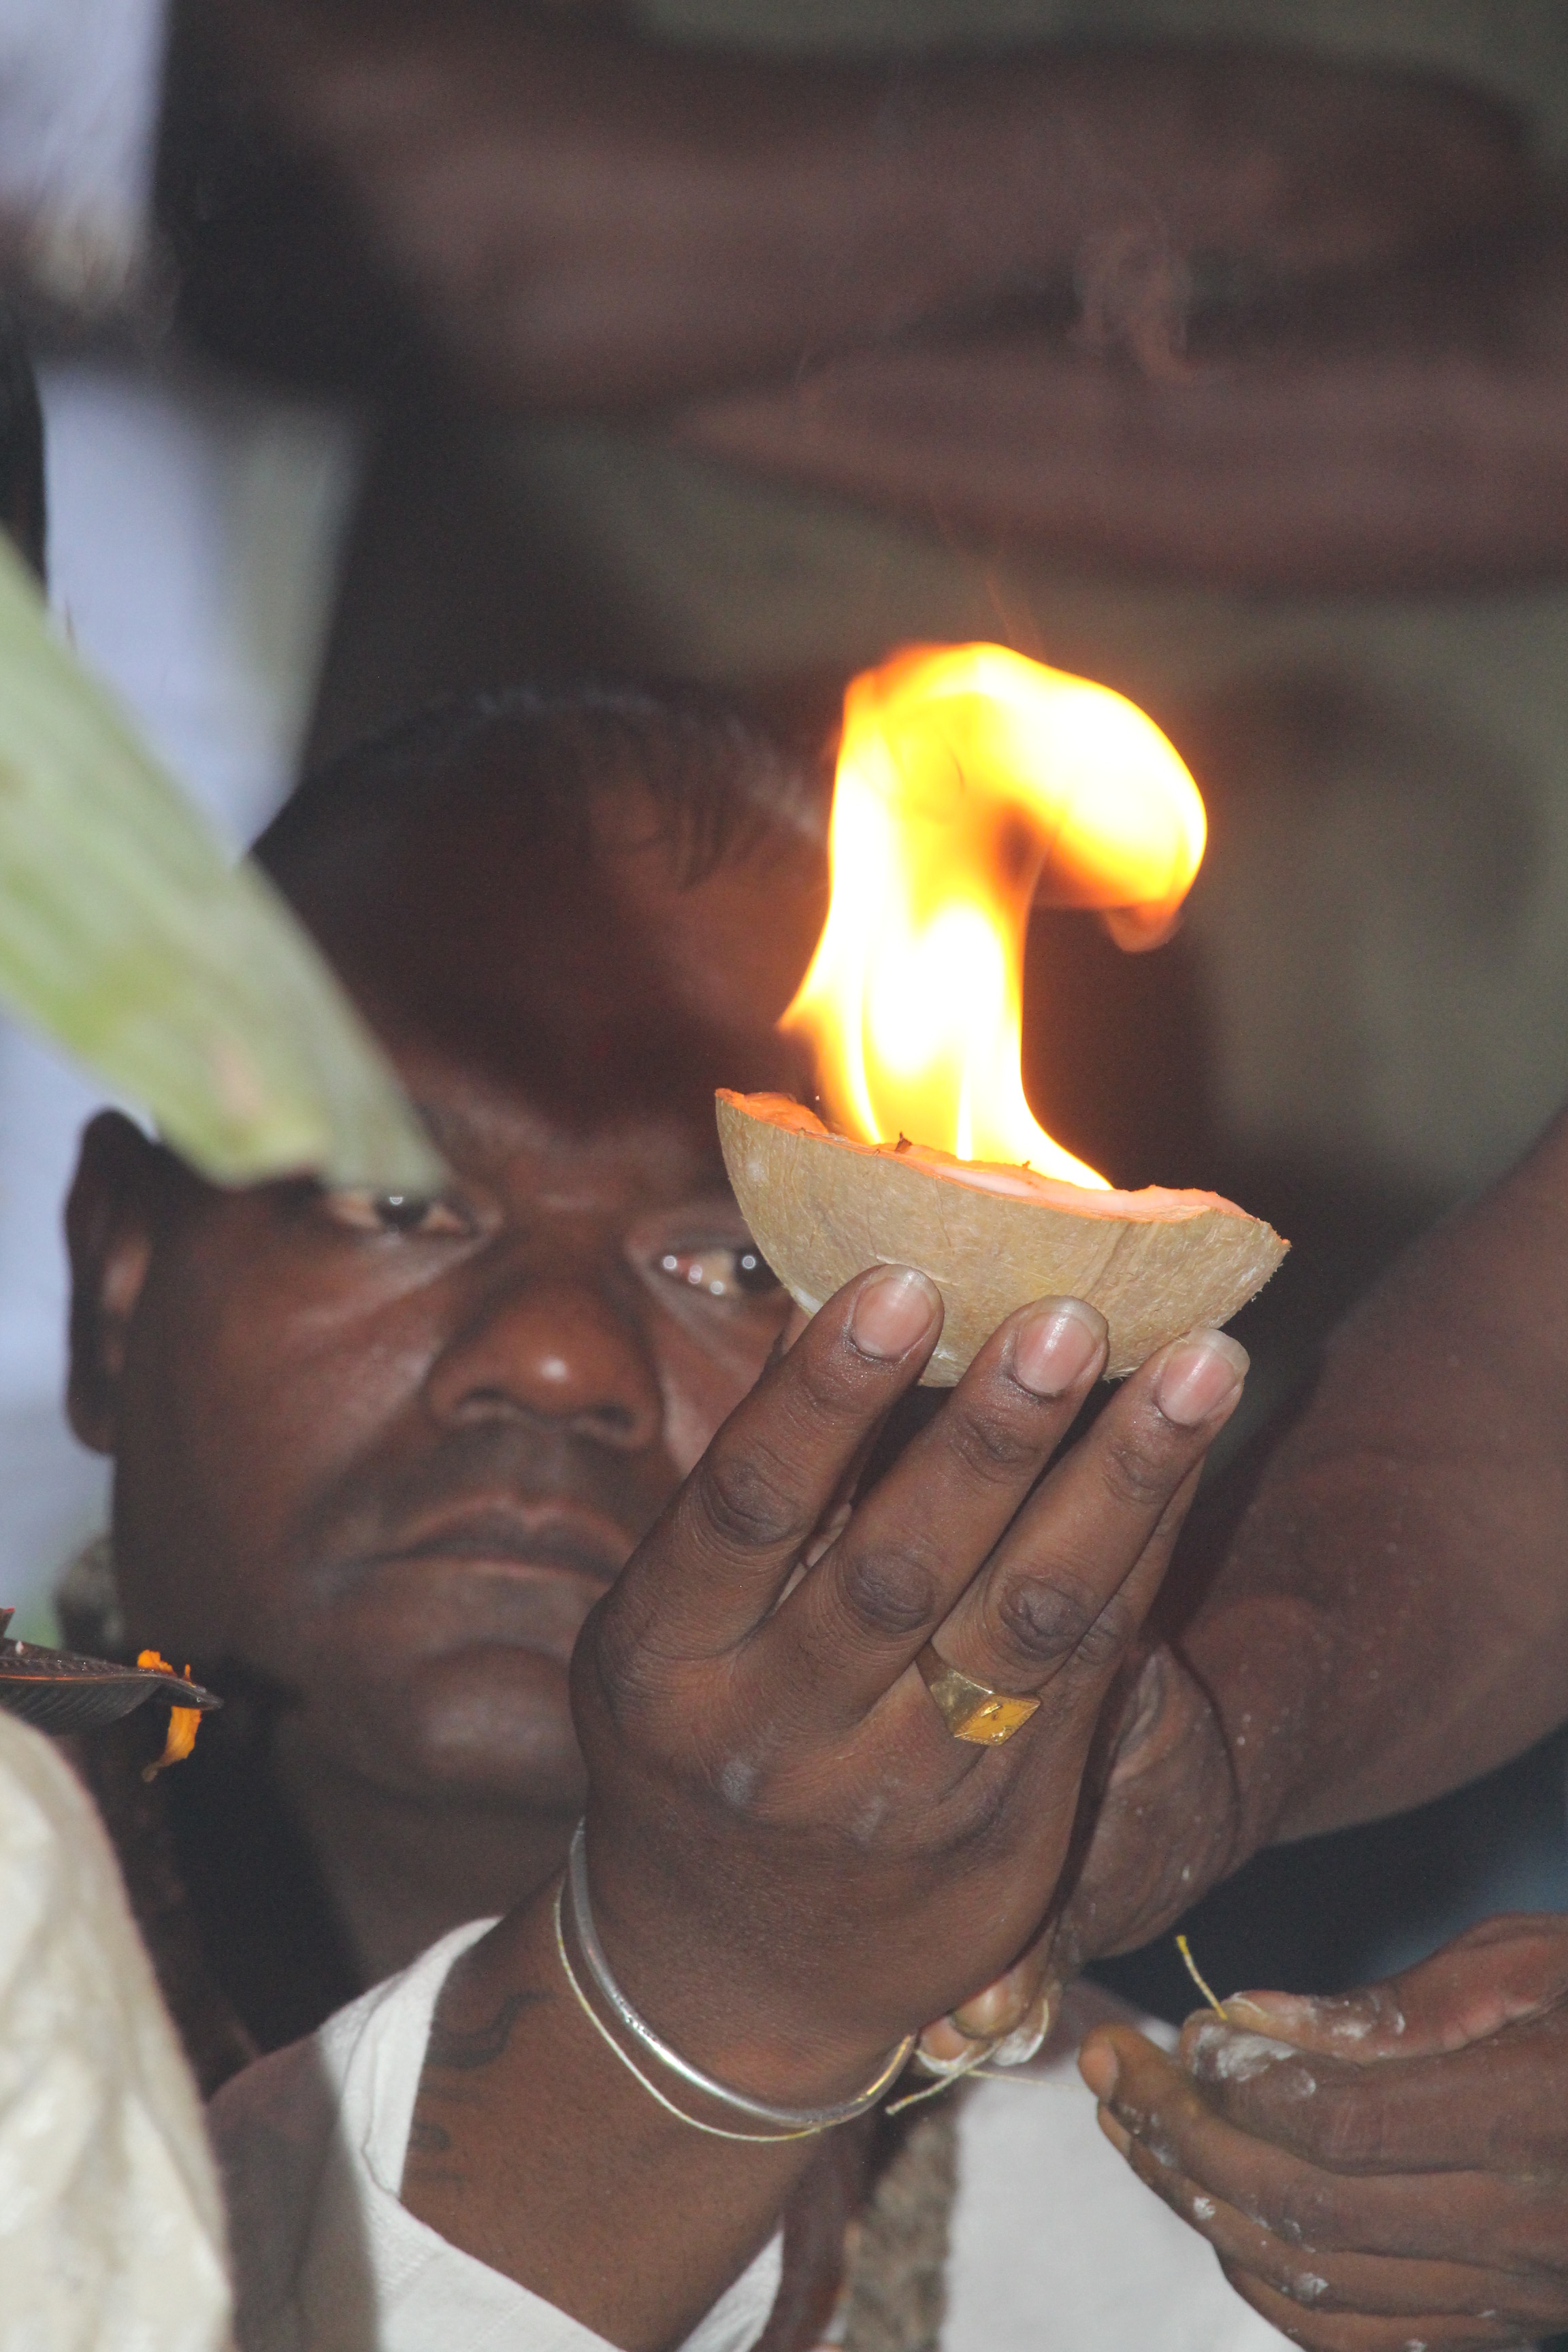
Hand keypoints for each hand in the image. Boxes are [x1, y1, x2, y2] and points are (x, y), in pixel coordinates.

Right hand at [573, 1263, 1248, 2101]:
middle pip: (901, 1567)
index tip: (902, 1278)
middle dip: (997, 1435)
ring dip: (1122, 1483)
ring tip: (1202, 1361)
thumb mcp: (664, 1630)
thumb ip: (749, 1499)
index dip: (825, 1393)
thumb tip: (844, 1304)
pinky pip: (1089, 1677)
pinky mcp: (1006, 1835)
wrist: (723, 1976)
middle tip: (1075, 1311)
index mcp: (668, 1660)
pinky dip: (1143, 1553)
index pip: (749, 1505)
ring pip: (1025, 1626)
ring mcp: (899, 1798)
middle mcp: (779, 1735)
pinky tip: (1186, 1454)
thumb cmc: (690, 1737)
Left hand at [1078, 1914, 1567, 2348]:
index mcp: (1531, 2117)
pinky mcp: (1500, 2329)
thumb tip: (1250, 2021)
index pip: (1342, 2128)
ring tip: (1132, 2128)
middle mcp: (1520, 2228)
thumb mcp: (1536, 1965)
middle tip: (1110, 2069)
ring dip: (1201, 2207)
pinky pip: (1357, 2337)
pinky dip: (1266, 2280)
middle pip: (1307, 2212)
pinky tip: (1211, 2207)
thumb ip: (1393, 2005)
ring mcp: (1509, 2296)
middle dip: (1184, 2142)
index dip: (1240, 2087)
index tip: (1177, 2033)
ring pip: (1316, 2287)